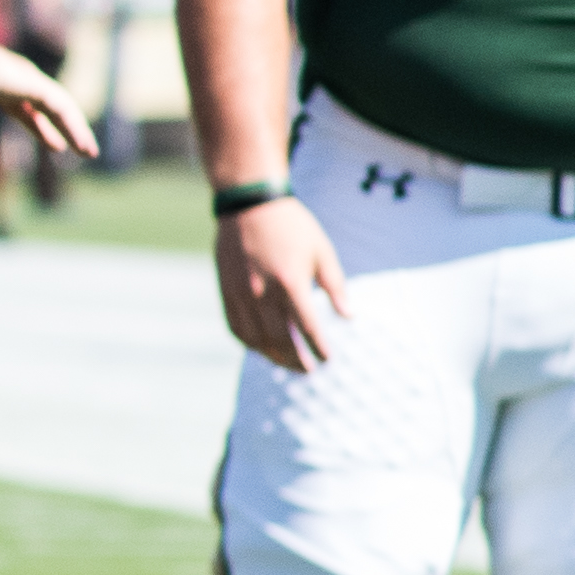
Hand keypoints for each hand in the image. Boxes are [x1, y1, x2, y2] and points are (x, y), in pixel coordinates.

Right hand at [0, 53, 100, 161]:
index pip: (26, 112)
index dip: (41, 130)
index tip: (58, 148)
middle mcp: (17, 82)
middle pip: (49, 109)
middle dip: (65, 129)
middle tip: (84, 150)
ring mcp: (29, 80)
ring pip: (61, 108)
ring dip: (77, 131)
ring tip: (90, 153)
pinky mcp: (35, 84)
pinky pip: (61, 108)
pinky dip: (74, 127)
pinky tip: (83, 145)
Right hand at [212, 192, 348, 371]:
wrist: (249, 205)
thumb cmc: (293, 227)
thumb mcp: (322, 252)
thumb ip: (335, 287)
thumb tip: (349, 316)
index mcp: (291, 282)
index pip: (308, 328)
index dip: (319, 348)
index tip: (328, 359)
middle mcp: (263, 292)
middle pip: (280, 340)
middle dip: (297, 360)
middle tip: (309, 370)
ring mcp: (240, 293)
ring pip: (255, 339)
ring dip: (272, 356)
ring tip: (286, 363)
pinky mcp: (225, 291)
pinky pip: (235, 326)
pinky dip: (248, 342)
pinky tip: (261, 347)